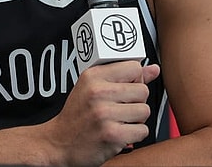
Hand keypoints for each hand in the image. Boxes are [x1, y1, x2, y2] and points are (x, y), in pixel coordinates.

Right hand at [41, 61, 160, 165]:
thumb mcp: (93, 87)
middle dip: (136, 101)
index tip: (125, 88)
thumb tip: (153, 69)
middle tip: (120, 108)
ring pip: (144, 111)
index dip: (134, 80)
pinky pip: (142, 130)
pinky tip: (120, 132)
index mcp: (93, 76)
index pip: (134, 67)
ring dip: (136, 119)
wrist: (58, 144)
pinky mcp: (112, 135)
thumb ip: (124, 76)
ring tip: (119, 120)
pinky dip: (134, 134)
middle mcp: (98, 93)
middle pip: (143, 90)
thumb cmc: (77, 115)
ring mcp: (105, 114)